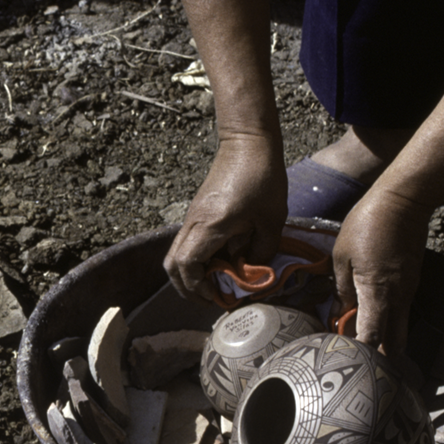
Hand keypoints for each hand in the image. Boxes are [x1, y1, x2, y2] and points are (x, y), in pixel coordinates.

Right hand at [164, 133, 286, 298]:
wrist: (247, 144)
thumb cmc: (262, 178)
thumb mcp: (272, 220)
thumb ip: (261, 251)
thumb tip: (250, 273)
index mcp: (210, 225)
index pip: (186, 265)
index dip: (198, 288)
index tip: (218, 297)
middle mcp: (193, 223)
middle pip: (172, 265)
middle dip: (188, 288)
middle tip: (212, 299)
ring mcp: (192, 218)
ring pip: (176, 255)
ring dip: (191, 275)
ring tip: (216, 285)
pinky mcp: (198, 213)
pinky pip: (188, 244)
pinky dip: (197, 261)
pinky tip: (221, 264)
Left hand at [332, 184, 433, 357]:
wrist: (403, 203)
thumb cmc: (367, 224)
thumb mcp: (342, 255)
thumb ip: (341, 289)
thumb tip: (337, 314)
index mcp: (377, 292)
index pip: (372, 337)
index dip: (360, 352)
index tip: (345, 358)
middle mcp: (398, 298)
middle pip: (395, 344)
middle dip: (379, 358)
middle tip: (359, 363)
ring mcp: (408, 292)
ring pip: (400, 330)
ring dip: (385, 342)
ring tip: (362, 346)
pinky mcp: (412, 283)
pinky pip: (401, 313)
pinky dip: (389, 324)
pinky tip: (370, 320)